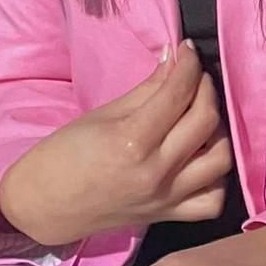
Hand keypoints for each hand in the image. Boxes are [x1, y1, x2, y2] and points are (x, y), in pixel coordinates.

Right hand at [0, 40, 232, 246]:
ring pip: (221, 160)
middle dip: (206, 87)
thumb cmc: (66, 154)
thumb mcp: (104, 113)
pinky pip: (212, 201)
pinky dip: (218, 177)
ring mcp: (165, 199)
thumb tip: (175, 59)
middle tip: (193, 75)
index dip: (189, 64)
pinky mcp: (168, 216)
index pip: (178, 94)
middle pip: (206, 121)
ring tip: (200, 114)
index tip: (187, 49)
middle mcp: (156, 173)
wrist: (44, 205)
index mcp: (132, 141)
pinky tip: (203, 156)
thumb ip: (148, 88)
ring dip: (219, 130)